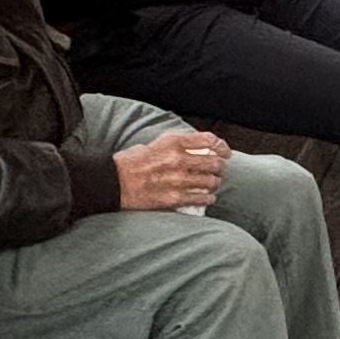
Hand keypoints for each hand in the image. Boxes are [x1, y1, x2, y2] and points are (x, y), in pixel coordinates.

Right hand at [112, 131, 230, 209]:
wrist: (114, 183)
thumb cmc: (131, 163)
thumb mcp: (153, 143)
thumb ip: (175, 144)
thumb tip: (195, 148)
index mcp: (173, 142)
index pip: (208, 140)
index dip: (221, 146)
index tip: (224, 152)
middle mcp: (178, 160)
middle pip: (214, 162)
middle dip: (220, 167)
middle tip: (219, 170)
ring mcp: (178, 180)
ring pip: (210, 181)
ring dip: (215, 183)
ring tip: (213, 184)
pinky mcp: (174, 198)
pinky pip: (201, 198)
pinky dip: (208, 198)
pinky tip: (208, 198)